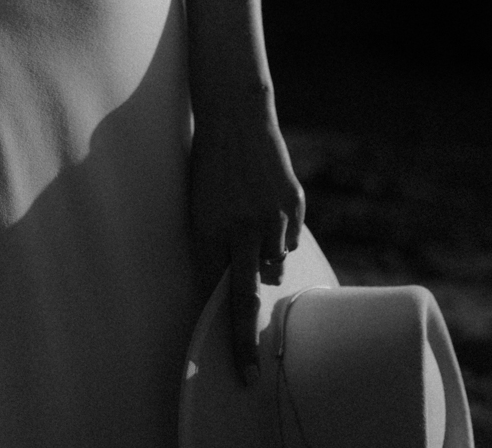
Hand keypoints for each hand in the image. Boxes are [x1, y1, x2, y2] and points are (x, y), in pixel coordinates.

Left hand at [188, 99, 304, 384]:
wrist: (235, 116)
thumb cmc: (209, 165)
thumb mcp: (197, 206)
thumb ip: (211, 248)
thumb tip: (222, 289)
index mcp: (208, 228)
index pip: (216, 294)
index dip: (228, 334)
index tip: (243, 372)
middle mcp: (241, 227)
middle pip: (246, 296)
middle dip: (246, 341)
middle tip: (251, 375)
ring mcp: (271, 216)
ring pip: (275, 265)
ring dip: (264, 260)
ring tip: (250, 225)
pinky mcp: (294, 203)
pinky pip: (290, 240)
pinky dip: (280, 234)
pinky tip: (266, 207)